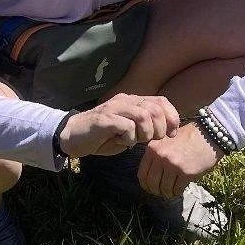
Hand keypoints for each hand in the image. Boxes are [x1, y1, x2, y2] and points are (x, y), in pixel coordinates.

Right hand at [57, 93, 179, 158]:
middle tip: (151, 140)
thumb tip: (165, 132)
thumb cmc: (103, 136)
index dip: (172, 116)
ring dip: (145, 133)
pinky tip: (123, 142)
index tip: (172, 133)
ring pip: (143, 115)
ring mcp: (114, 108)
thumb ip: (144, 127)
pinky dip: (129, 138)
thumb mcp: (128, 131)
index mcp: (133, 101)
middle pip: (155, 109)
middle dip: (159, 128)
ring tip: (136, 141)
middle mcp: (125, 101)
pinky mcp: (104, 119)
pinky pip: (126, 126)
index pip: (161, 101)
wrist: (72, 136)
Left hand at [137, 122, 221, 198]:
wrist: (209, 134)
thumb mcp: (166, 140)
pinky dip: (177, 192)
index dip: (146, 185)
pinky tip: (179, 190)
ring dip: (167, 193)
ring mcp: (172, 165)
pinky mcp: (185, 172)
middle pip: (151, 184)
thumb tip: (149, 176)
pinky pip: (176, 189)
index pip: (142, 174)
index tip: (151, 188)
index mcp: (153, 148)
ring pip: (164, 189)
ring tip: (171, 192)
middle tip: (162, 192)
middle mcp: (160, 156)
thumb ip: (156, 154)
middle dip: (156, 191)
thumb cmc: (188, 137)